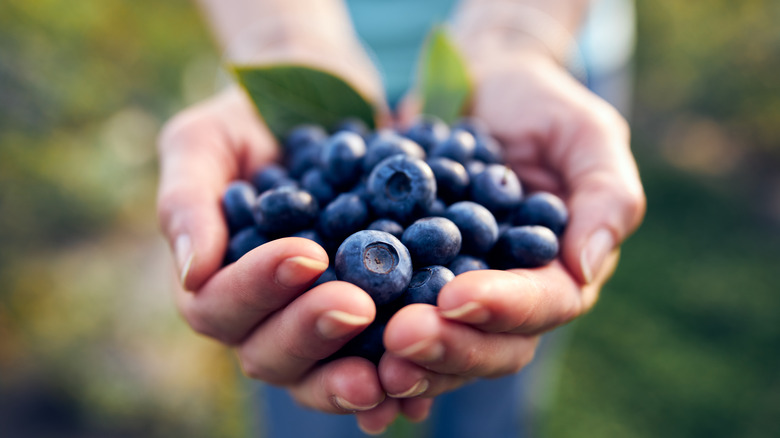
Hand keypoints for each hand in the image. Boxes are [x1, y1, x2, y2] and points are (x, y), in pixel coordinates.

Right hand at [156, 87, 420, 428]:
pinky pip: (377, 362)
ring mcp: (316, 325)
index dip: (258, 288)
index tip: (307, 254)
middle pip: (270, 354)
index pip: (218, 306)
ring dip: (352, 375)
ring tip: (392, 368)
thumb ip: (187, 198)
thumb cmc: (251, 122)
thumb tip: (191, 272)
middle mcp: (263, 316)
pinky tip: (422, 383)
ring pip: (321, 373)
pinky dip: (397, 376)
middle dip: (312, 332)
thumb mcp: (207, 140)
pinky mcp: (370, 321)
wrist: (327, 106)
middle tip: (358, 306)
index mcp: (214, 280)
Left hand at [378, 49, 645, 415]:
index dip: (502, 308)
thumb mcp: (586, 133)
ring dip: (406, 359)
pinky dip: (368, 343)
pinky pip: (392, 318)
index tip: (456, 298)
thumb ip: (606, 195)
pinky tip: (339, 352)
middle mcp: (510, 297)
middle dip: (447, 345)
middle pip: (489, 343)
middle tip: (400, 337)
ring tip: (370, 356)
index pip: (542, 304)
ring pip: (440, 345)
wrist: (475, 89)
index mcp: (559, 271)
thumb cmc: (540, 105)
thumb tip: (586, 267)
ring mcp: (457, 295)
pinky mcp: (411, 282)